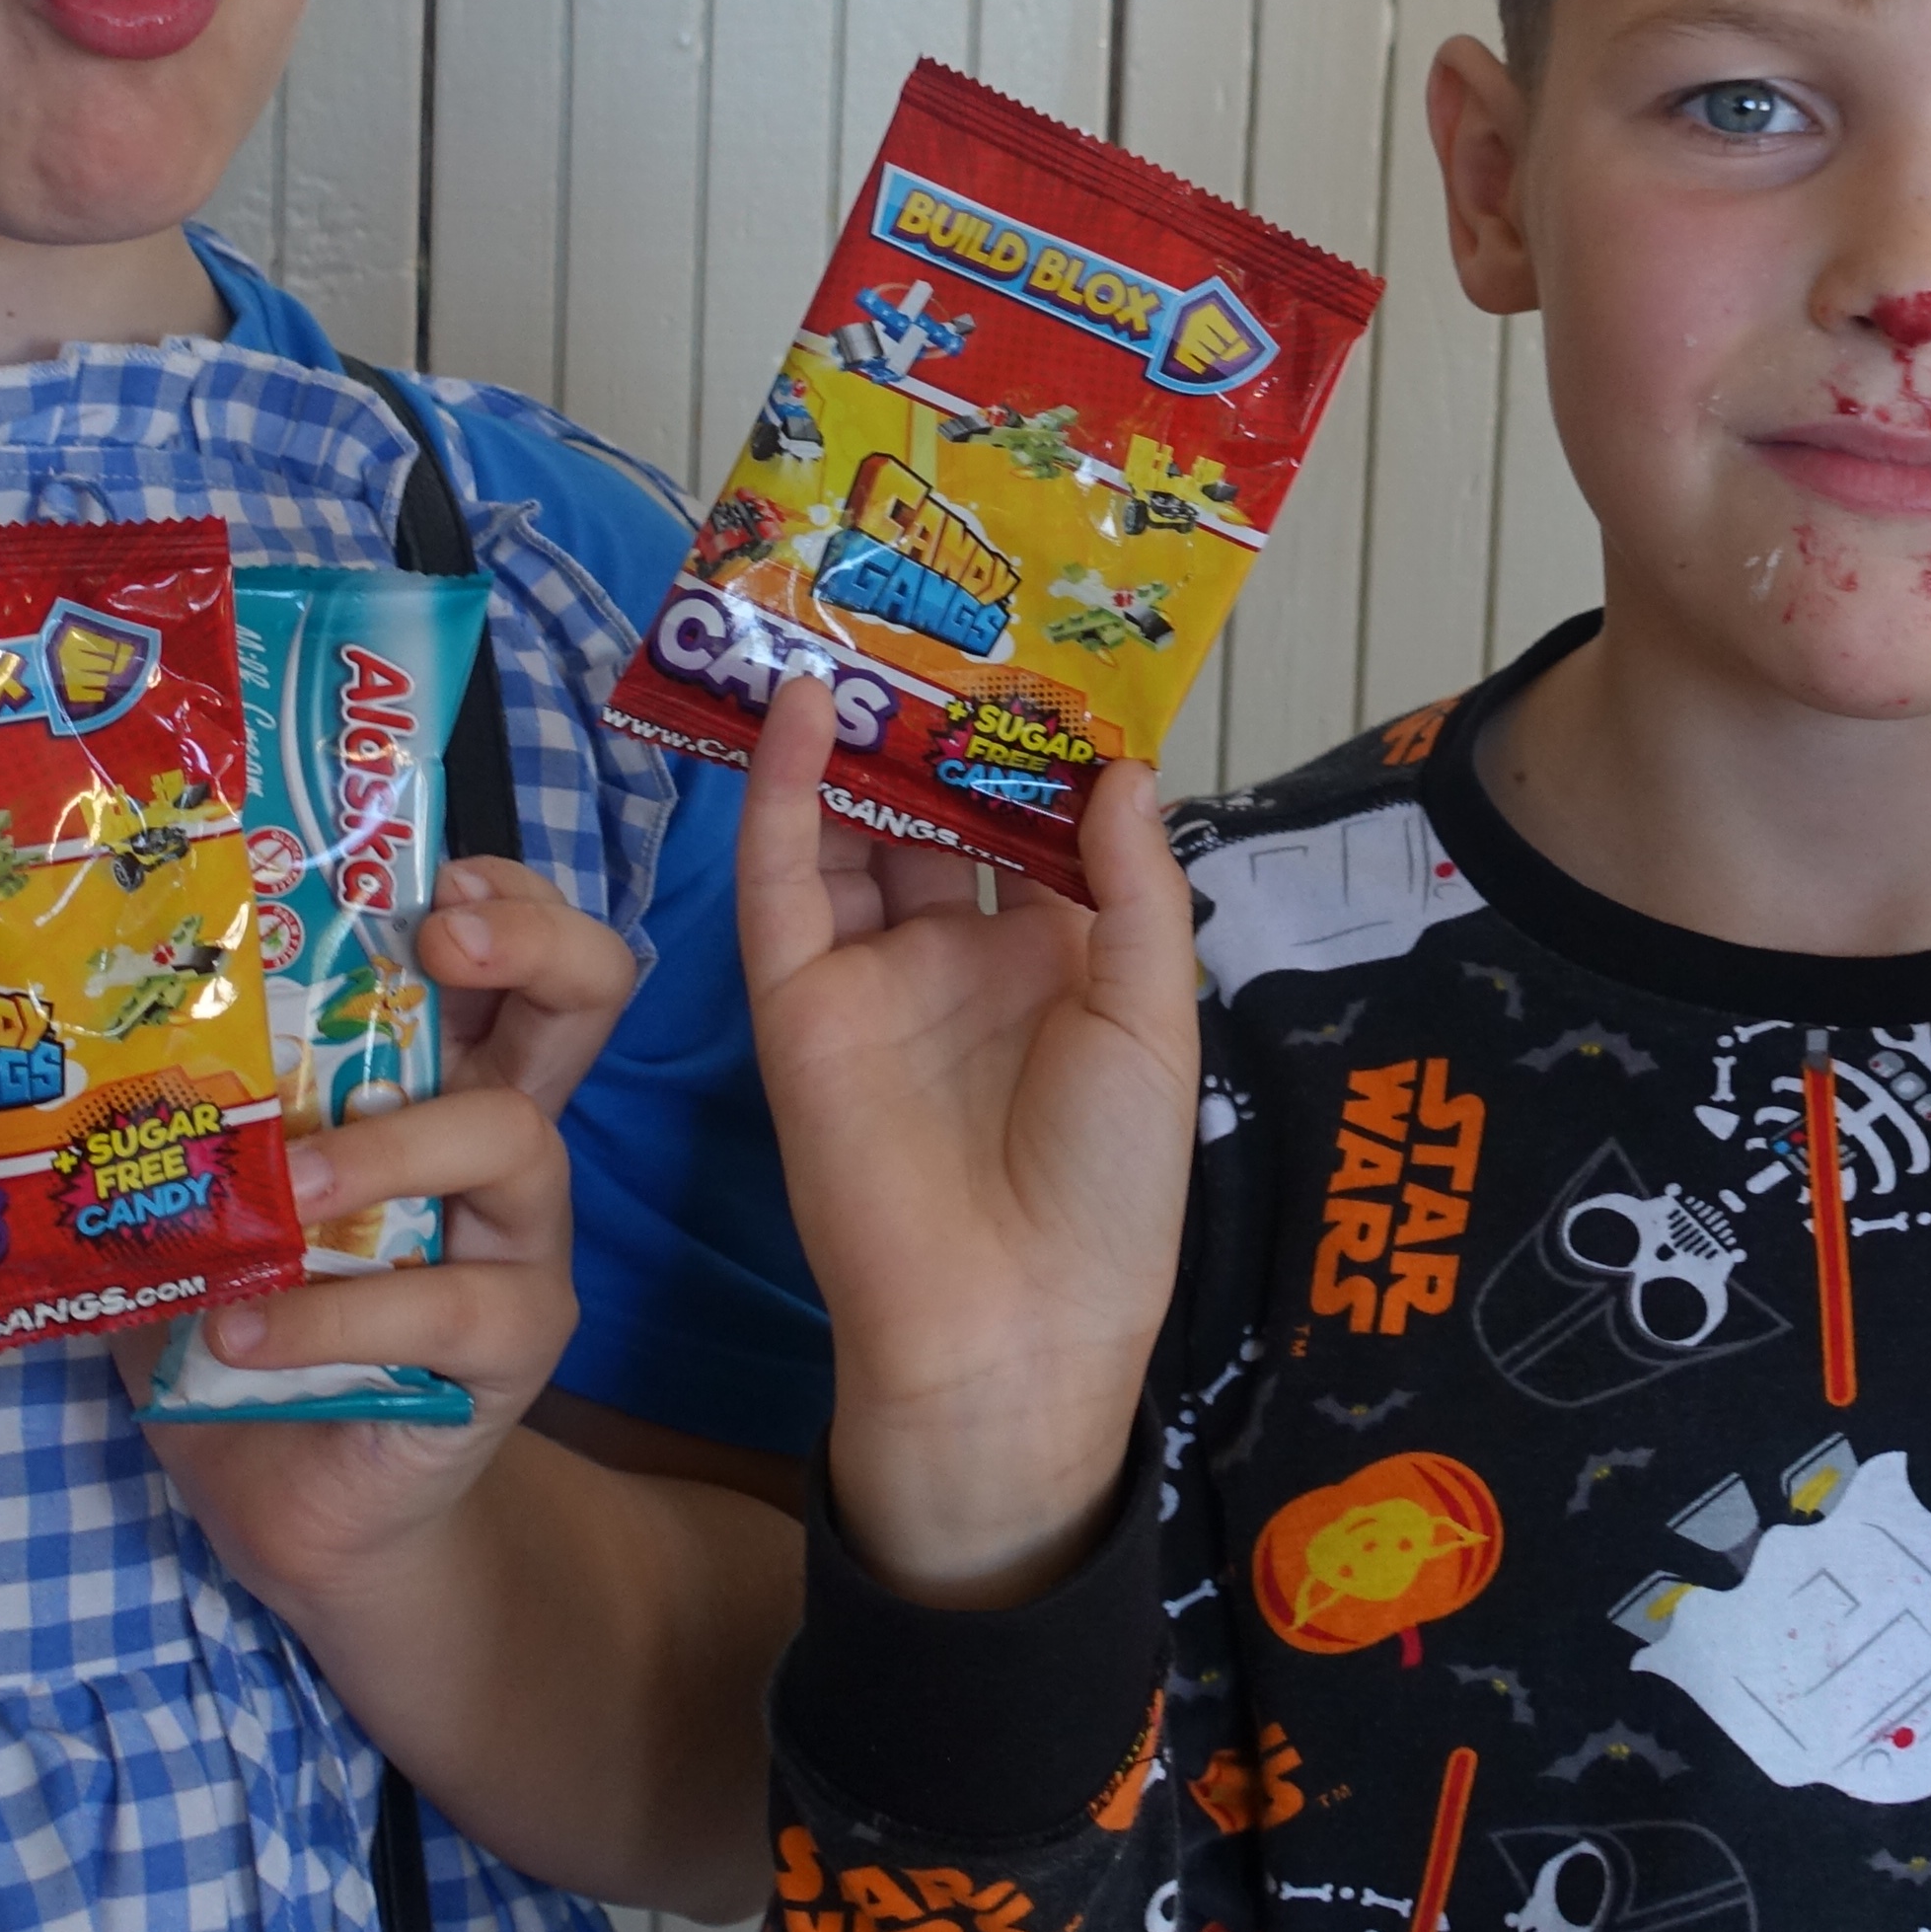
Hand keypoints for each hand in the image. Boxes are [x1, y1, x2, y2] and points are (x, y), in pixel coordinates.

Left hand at [127, 869, 637, 1599]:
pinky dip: (332, 1312)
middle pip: (585, 999)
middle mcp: (498, 1141)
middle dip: (530, 941)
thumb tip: (37, 1051)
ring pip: (515, 1142)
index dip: (498, 893)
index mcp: (432, 1080)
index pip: (507, 949)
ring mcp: (521, 1243)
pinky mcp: (511, 1348)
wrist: (292, 1504)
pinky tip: (239, 1331)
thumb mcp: (191, 1207)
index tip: (429, 879)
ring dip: (388, 1147)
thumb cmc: (244, 1326)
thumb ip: (155, 1130)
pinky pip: (446, 1306)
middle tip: (441, 942)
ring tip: (288, 1187)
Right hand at [740, 680, 1200, 1610]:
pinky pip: (781, 881)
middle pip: (939, 808)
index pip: (1040, 822)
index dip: (1036, 741)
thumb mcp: (1151, 1020)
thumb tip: (1114, 761)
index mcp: (1061, 962)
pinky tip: (793, 708)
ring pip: (856, 825)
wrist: (1007, 1330)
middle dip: (935, 718)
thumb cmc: (1105, 1190)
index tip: (1040, 637)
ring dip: (853, 733)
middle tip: (931, 600)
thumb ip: (1132, 886)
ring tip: (855, 617)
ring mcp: (877, 973)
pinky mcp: (800, 1002)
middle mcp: (965, 953)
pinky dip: (779, 792)